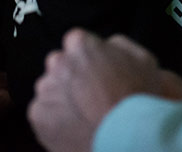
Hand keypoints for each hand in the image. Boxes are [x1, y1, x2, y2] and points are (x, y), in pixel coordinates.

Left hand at [27, 29, 181, 151]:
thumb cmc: (138, 99)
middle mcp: (58, 63)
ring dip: (62, 97)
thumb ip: (119, 45)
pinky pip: (42, 112)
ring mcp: (46, 89)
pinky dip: (54, 119)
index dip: (89, 58)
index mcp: (81, 45)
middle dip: (72, 76)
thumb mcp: (143, 60)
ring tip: (85, 114)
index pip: (77, 42)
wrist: (126, 139)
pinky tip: (75, 126)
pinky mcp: (38, 115)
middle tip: (92, 95)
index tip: (98, 72)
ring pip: (50, 88)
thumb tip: (107, 44)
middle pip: (60, 64)